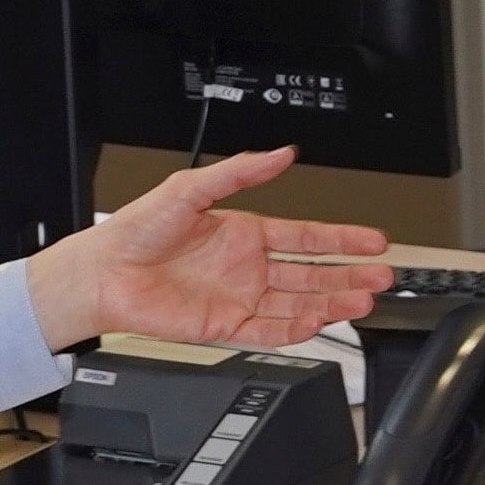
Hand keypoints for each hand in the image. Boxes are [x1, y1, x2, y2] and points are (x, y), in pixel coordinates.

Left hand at [24, 147, 391, 352]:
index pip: (308, 237)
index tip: (373, 241)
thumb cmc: (136, 229)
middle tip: (382, 276)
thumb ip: (239, 172)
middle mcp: (248, 266)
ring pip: (299, 303)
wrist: (103, 272)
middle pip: (313, 273)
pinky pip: (269, 331)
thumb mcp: (190, 187)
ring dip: (332, 302)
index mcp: (246, 232)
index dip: (343, 239)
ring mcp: (240, 297)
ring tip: (362, 300)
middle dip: (350, 274)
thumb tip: (280, 154)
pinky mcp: (225, 326)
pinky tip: (320, 322)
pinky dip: (296, 329)